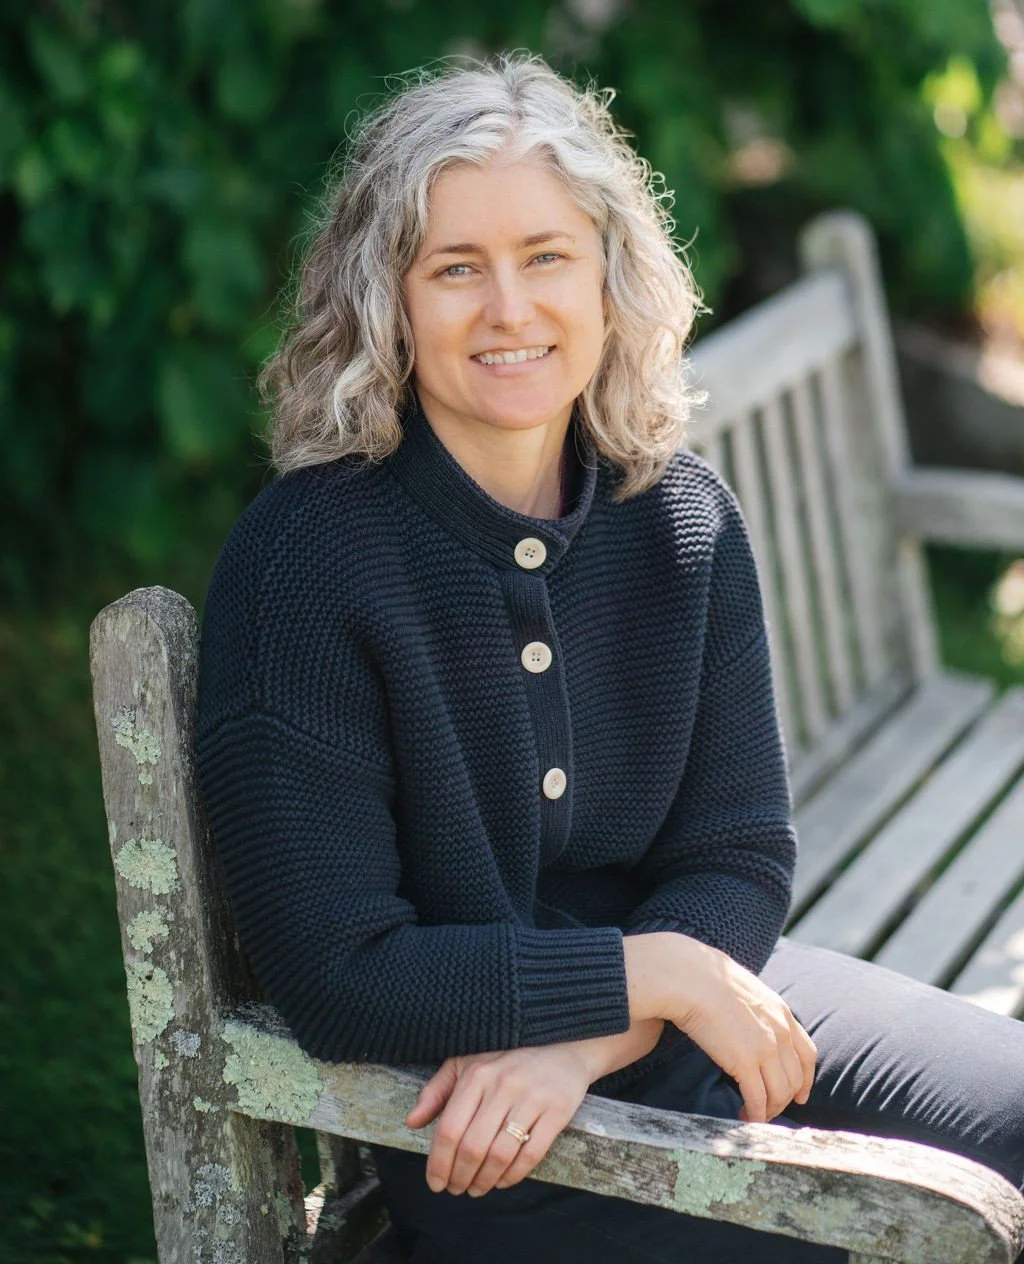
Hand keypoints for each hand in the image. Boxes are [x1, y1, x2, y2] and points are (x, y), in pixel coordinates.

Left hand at [405, 1043, 592, 1196]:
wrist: (562, 1045)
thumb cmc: (506, 1059)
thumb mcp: (466, 1063)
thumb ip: (436, 1091)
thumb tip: (412, 1122)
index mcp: (477, 1074)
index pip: (450, 1129)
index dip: (439, 1163)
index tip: (435, 1183)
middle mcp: (502, 1085)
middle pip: (473, 1147)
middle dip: (460, 1177)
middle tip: (456, 1190)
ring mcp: (531, 1098)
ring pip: (500, 1155)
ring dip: (485, 1180)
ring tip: (477, 1188)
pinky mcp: (557, 1110)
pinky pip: (531, 1154)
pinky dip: (513, 1176)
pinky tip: (502, 1181)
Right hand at [669, 937, 816, 1123]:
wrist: (689, 979)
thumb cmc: (706, 978)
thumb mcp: (745, 988)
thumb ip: (756, 1008)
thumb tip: (747, 1018)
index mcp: (781, 1012)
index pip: (807, 1054)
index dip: (805, 1079)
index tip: (799, 1096)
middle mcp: (780, 1032)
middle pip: (794, 1079)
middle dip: (783, 1100)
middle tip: (767, 1110)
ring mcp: (765, 1048)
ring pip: (779, 1094)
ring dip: (768, 1111)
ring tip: (752, 1115)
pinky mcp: (744, 1063)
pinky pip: (758, 1099)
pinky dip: (755, 1115)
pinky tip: (744, 1116)